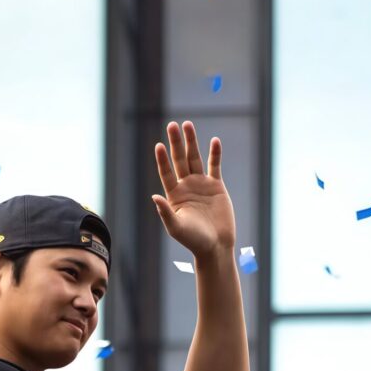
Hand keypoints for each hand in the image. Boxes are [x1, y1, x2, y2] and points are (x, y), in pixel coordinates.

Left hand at [152, 121, 235, 256]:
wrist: (216, 246)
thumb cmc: (194, 240)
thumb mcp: (176, 227)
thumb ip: (165, 212)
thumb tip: (154, 196)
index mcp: (174, 195)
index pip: (166, 172)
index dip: (162, 159)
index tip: (159, 145)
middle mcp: (186, 186)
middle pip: (179, 160)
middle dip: (176, 143)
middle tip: (172, 125)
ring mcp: (201, 184)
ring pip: (195, 158)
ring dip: (192, 142)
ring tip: (187, 124)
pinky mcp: (216, 186)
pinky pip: (215, 165)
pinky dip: (215, 153)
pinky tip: (214, 141)